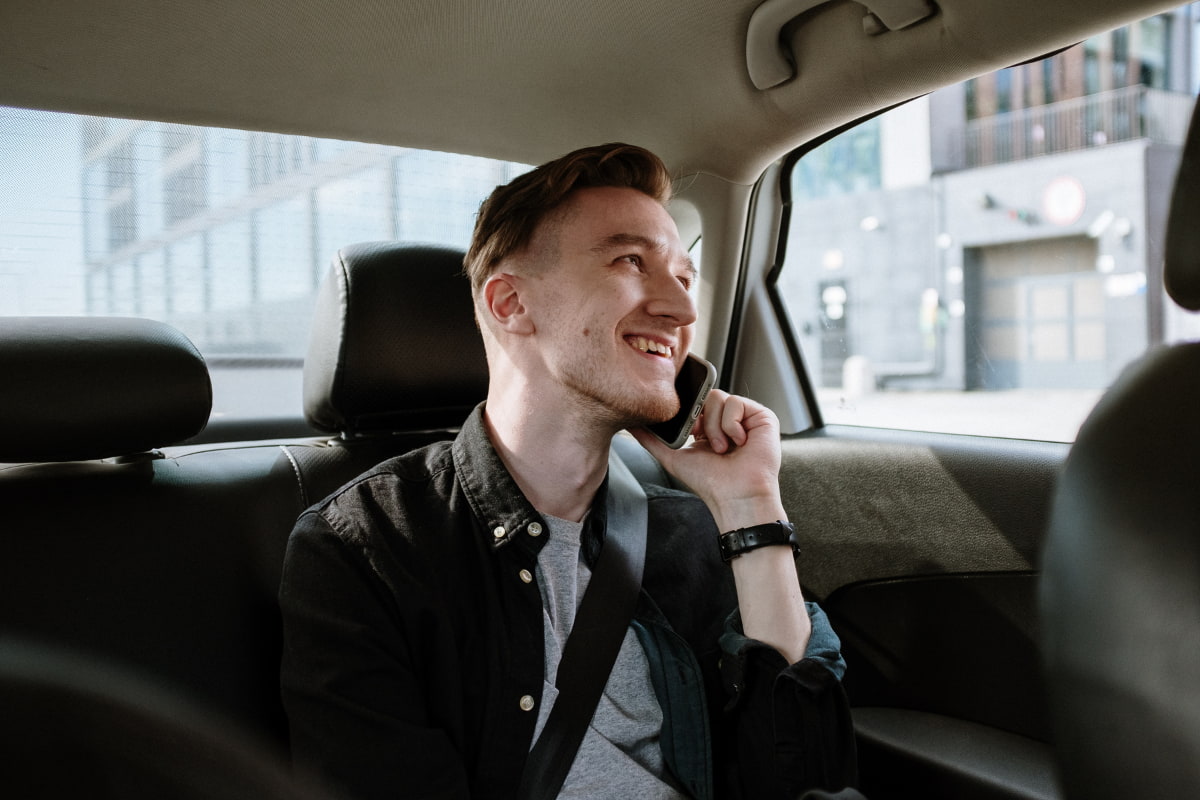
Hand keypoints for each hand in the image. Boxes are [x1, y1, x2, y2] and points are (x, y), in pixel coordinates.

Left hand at [630, 390, 785, 531]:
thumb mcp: (673, 457)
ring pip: (718, 397)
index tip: (688, 433)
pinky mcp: (762, 416)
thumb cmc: (709, 482)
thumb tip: (630, 425)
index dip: (689, 413)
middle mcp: (727, 420)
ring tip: (722, 448)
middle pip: (705, 396)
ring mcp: (745, 418)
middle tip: (702, 440)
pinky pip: (736, 402)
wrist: (735, 495)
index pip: (695, 403)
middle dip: (700, 420)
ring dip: (715, 426)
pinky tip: (739, 442)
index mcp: (709, 427)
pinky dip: (731, 424)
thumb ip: (651, 440)